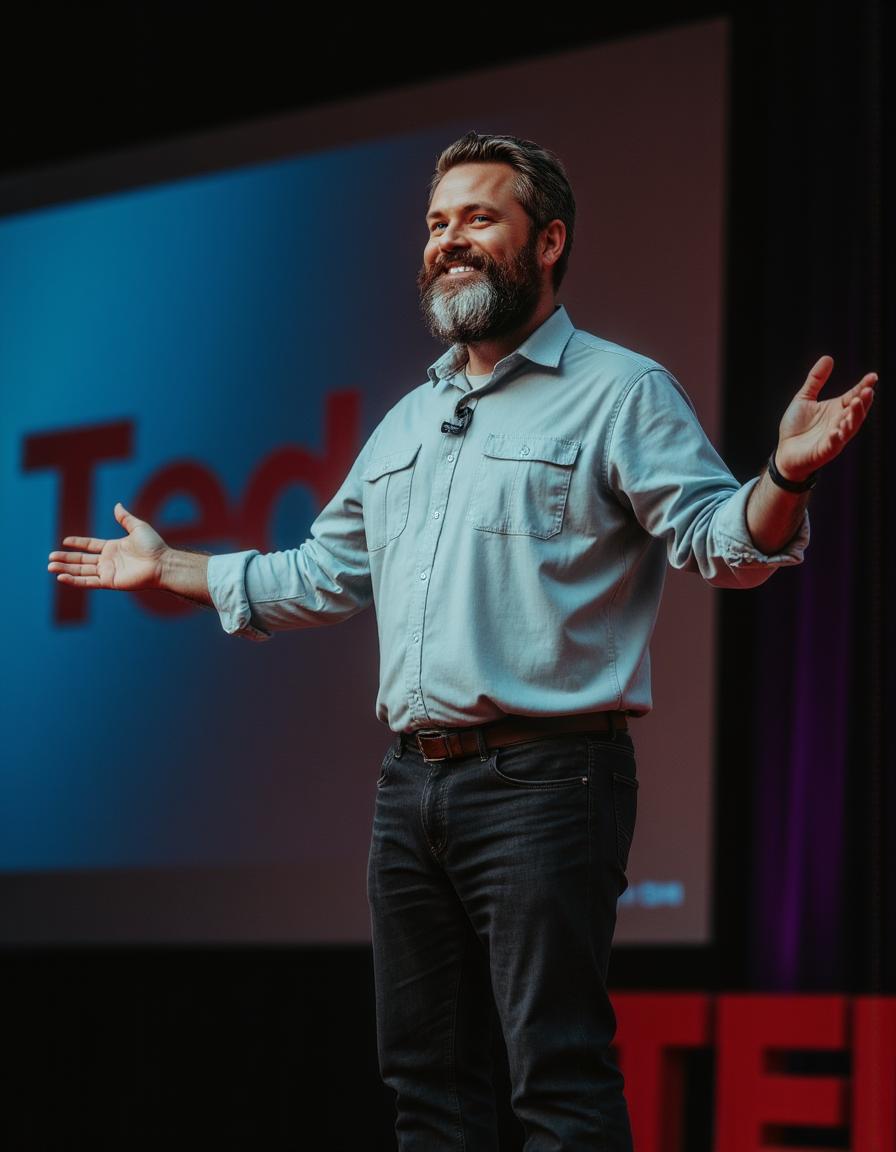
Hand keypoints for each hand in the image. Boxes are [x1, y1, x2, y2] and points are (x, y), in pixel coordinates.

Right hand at [47, 502, 167, 590]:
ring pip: (82, 571)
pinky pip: (88, 581)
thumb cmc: (153, 546)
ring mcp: (108, 572)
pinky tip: (62, 577)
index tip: (64, 541)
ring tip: (50, 566)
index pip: (90, 546)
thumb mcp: (138, 527)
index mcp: (113, 547)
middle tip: (50, 557)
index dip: (77, 544)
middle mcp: (108, 560)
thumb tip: (117, 505)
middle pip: (82, 560)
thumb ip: (125, 518)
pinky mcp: (109, 582)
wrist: (162, 563)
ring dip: (66, 569)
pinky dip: (74, 580)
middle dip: (66, 559)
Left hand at [775, 356, 876, 481]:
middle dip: (864, 401)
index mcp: (836, 408)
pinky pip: (834, 443)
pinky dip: (838, 437)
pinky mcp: (825, 450)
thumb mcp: (804, 398)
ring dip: (855, 416)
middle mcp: (839, 422)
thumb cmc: (796, 427)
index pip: (854, 395)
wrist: (785, 452)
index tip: (872, 376)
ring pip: (850, 427)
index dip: (863, 386)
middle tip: (868, 390)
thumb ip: (816, 379)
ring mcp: (835, 437)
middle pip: (857, 411)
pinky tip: (838, 429)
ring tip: (857, 403)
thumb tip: (828, 358)